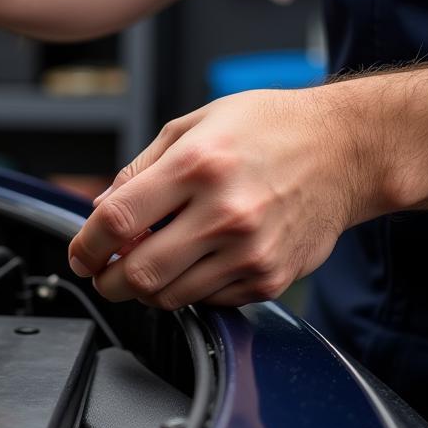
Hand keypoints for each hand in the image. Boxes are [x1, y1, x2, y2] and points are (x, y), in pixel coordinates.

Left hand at [68, 87, 379, 308]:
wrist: (347, 150)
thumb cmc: (268, 129)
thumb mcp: (194, 125)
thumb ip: (140, 170)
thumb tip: (100, 211)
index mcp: (197, 165)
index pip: (118, 222)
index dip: (85, 245)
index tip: (80, 254)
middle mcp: (225, 212)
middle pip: (137, 273)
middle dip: (106, 280)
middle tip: (102, 272)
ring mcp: (250, 251)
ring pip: (169, 297)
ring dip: (144, 290)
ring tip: (146, 266)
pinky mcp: (270, 277)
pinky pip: (209, 302)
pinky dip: (188, 290)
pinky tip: (193, 263)